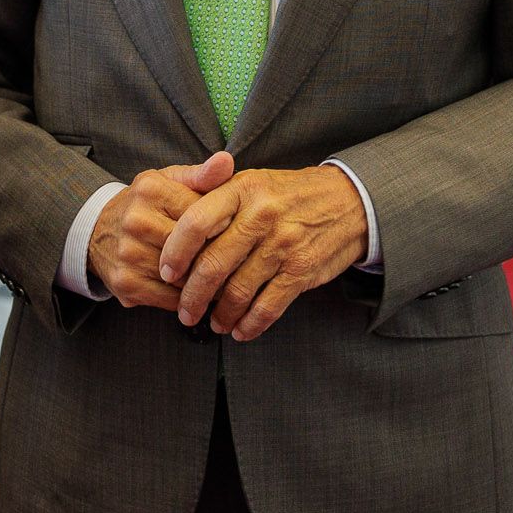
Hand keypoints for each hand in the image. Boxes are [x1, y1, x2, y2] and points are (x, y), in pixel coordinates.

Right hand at [86, 152, 233, 309]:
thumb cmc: (145, 205)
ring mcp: (129, 254)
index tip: (238, 233)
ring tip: (223, 280)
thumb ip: (201, 174)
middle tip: (238, 262)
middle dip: (218, 256)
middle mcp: (136, 221)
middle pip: (194, 247)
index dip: (224, 226)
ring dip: (206, 282)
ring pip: (185, 277)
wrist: (96, 231)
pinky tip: (197, 293)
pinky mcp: (126, 283)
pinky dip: (188, 299)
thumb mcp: (169, 181)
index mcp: (151, 190)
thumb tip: (227, 161)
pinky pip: (170, 299)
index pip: (202, 213)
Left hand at [157, 165, 367, 340]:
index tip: (165, 273)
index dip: (175, 252)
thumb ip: (214, 198)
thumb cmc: (287, 194)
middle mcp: (262, 215)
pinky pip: (269, 306)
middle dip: (192, 295)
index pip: (196, 223)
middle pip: (213, 264)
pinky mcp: (302, 269)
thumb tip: (172, 229)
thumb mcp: (251, 182)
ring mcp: (284, 243)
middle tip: (184, 312)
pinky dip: (250, 324)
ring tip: (213, 323)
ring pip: (239, 290)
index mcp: (242, 189)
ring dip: (220, 315)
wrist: (348, 201)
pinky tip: (240, 330)